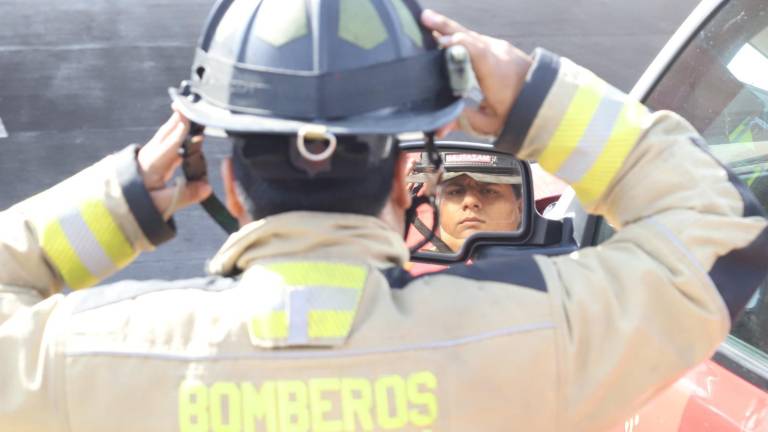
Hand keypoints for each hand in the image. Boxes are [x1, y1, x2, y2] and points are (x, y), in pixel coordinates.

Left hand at [137, 108, 211, 219]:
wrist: (114, 207)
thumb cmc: (137, 205)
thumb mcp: (162, 204)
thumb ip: (185, 195)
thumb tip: (207, 187)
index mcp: (152, 164)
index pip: (170, 143)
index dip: (182, 130)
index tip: (192, 118)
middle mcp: (150, 156)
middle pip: (166, 133)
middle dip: (178, 119)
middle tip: (187, 104)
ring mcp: (149, 156)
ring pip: (165, 136)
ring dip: (177, 124)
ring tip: (188, 114)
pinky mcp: (151, 160)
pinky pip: (166, 143)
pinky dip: (176, 136)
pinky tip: (184, 135)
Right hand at [422, 9, 532, 136]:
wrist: (545, 99)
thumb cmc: (519, 111)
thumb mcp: (491, 123)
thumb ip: (464, 122)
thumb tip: (440, 128)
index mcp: (495, 72)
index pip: (475, 50)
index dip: (456, 44)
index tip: (438, 41)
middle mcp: (497, 54)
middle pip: (468, 35)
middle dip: (445, 27)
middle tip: (424, 18)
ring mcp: (499, 47)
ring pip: (470, 33)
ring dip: (449, 28)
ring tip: (427, 21)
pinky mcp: (499, 47)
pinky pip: (476, 38)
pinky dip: (459, 35)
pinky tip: (445, 35)